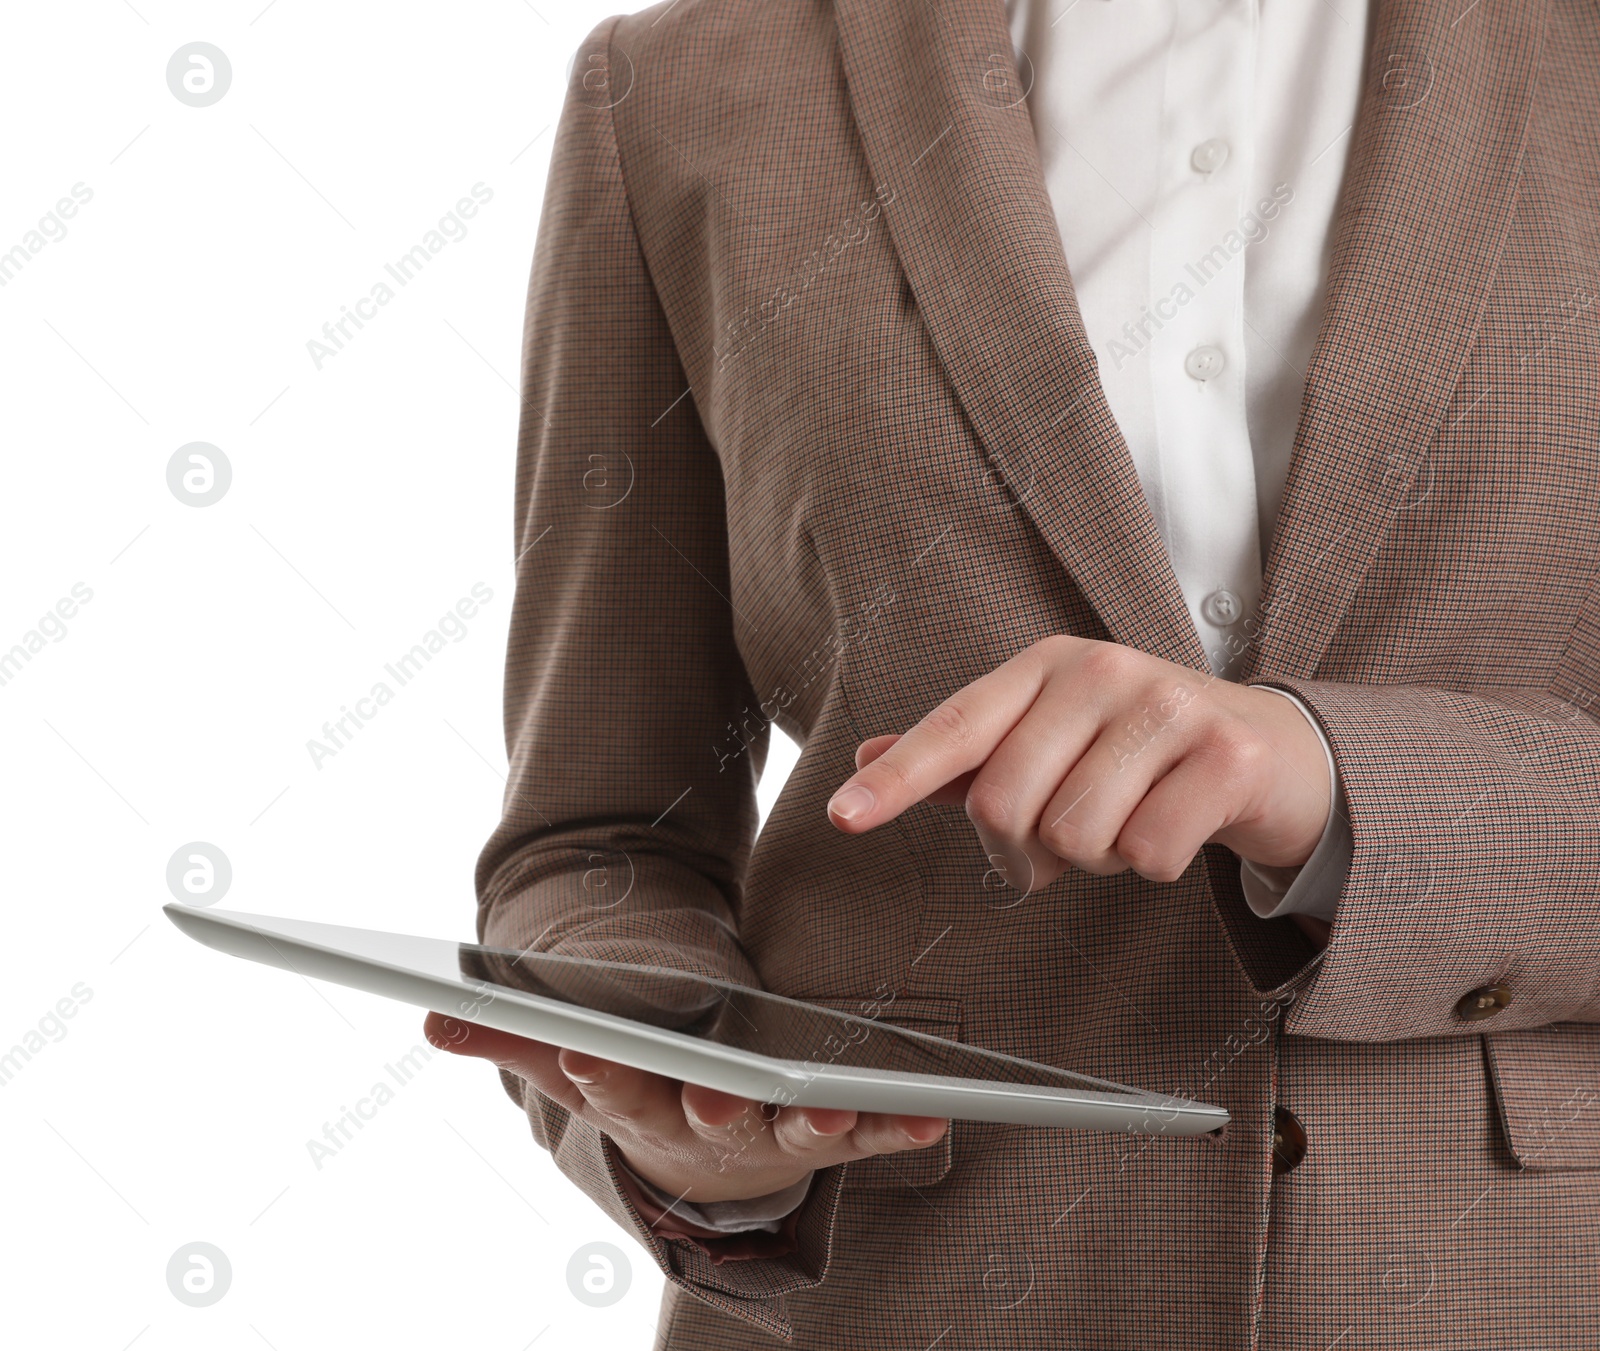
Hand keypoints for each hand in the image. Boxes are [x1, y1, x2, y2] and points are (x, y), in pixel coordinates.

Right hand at [421, 1011, 947, 1205]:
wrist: (701, 1151)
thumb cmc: (639, 1087)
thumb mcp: (574, 1063)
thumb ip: (511, 1036)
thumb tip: (430, 1014)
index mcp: (640, 1104)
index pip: (610, 1088)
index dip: (598, 1069)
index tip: (586, 1047)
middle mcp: (705, 1129)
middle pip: (704, 1118)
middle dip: (708, 1105)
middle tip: (712, 1091)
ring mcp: (770, 1136)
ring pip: (792, 1135)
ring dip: (816, 1125)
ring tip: (839, 1110)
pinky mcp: (826, 1132)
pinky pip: (865, 1136)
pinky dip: (895, 1130)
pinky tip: (927, 1119)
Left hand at [825, 635, 1330, 896]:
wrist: (1273, 750)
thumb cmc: (1140, 751)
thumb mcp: (1053, 738)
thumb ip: (968, 754)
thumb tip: (869, 753)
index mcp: (1046, 665)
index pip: (956, 726)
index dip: (897, 777)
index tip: (843, 817)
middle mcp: (1101, 671)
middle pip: (1005, 804)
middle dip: (1024, 852)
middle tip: (1063, 844)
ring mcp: (1167, 707)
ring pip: (1075, 837)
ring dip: (1096, 858)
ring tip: (1130, 819)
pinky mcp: (1225, 755)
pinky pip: (1147, 854)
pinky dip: (1154, 863)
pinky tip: (1177, 825)